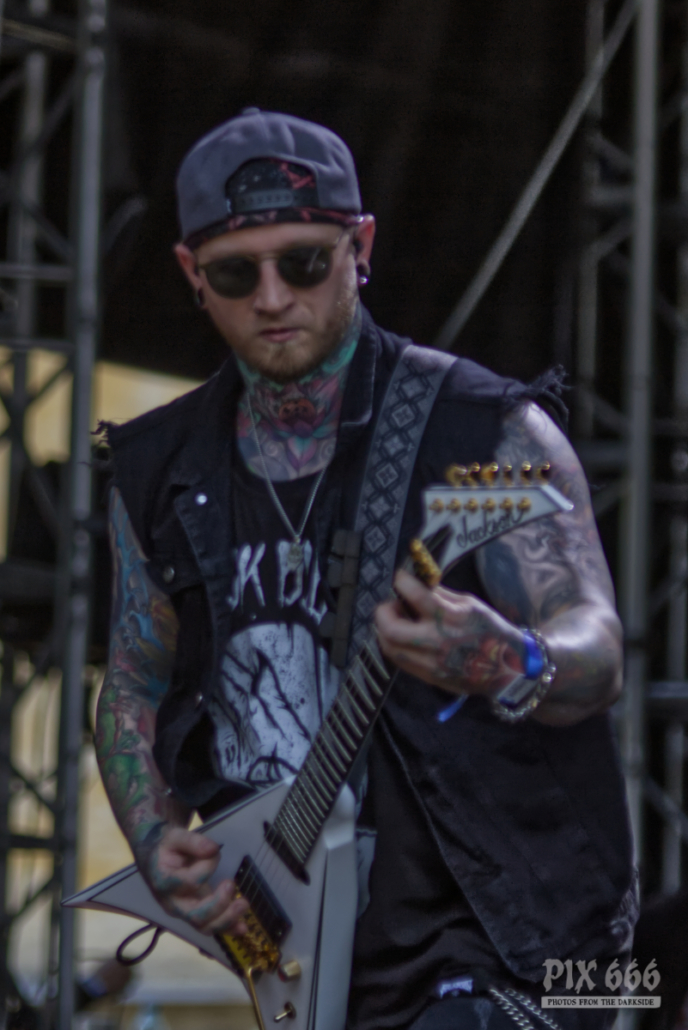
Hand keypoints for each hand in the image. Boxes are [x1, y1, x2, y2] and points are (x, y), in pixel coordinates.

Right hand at [137, 825, 248, 935]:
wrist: (157, 862)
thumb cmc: (167, 849)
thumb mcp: (175, 837)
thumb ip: (192, 841)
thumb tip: (212, 849)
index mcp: (165, 882)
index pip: (190, 882)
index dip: (207, 867)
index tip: (214, 851)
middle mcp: (173, 903)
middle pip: (196, 915)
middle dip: (218, 904)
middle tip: (231, 884)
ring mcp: (184, 912)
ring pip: (204, 926)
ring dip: (227, 919)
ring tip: (243, 903)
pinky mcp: (195, 915)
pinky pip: (211, 927)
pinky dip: (228, 929)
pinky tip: (242, 927)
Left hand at [375, 568, 526, 696]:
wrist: (506, 668)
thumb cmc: (490, 631)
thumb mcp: (470, 604)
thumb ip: (440, 595)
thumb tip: (418, 583)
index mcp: (450, 618)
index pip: (414, 595)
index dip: (402, 581)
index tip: (401, 578)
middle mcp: (436, 641)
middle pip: (391, 628)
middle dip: (384, 611)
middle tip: (392, 604)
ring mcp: (430, 662)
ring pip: (389, 647)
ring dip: (385, 630)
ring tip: (397, 621)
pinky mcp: (428, 676)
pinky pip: (399, 660)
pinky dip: (395, 645)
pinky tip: (404, 637)